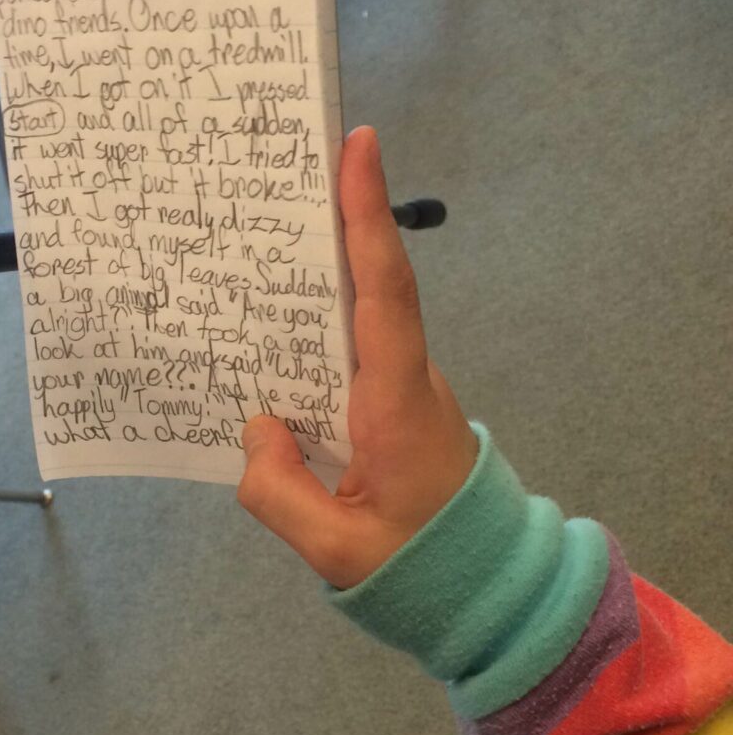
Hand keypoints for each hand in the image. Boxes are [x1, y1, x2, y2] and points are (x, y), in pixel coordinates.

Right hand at [237, 127, 477, 589]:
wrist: (486, 587)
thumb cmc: (421, 568)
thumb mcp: (335, 548)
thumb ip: (279, 492)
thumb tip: (257, 428)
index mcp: (397, 404)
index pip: (384, 294)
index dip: (369, 218)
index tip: (359, 146)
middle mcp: (405, 381)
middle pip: (366, 290)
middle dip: (328, 229)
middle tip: (274, 178)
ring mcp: (401, 393)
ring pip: (353, 326)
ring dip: (311, 287)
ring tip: (249, 252)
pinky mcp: (389, 410)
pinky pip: (344, 361)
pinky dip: (309, 341)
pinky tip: (265, 346)